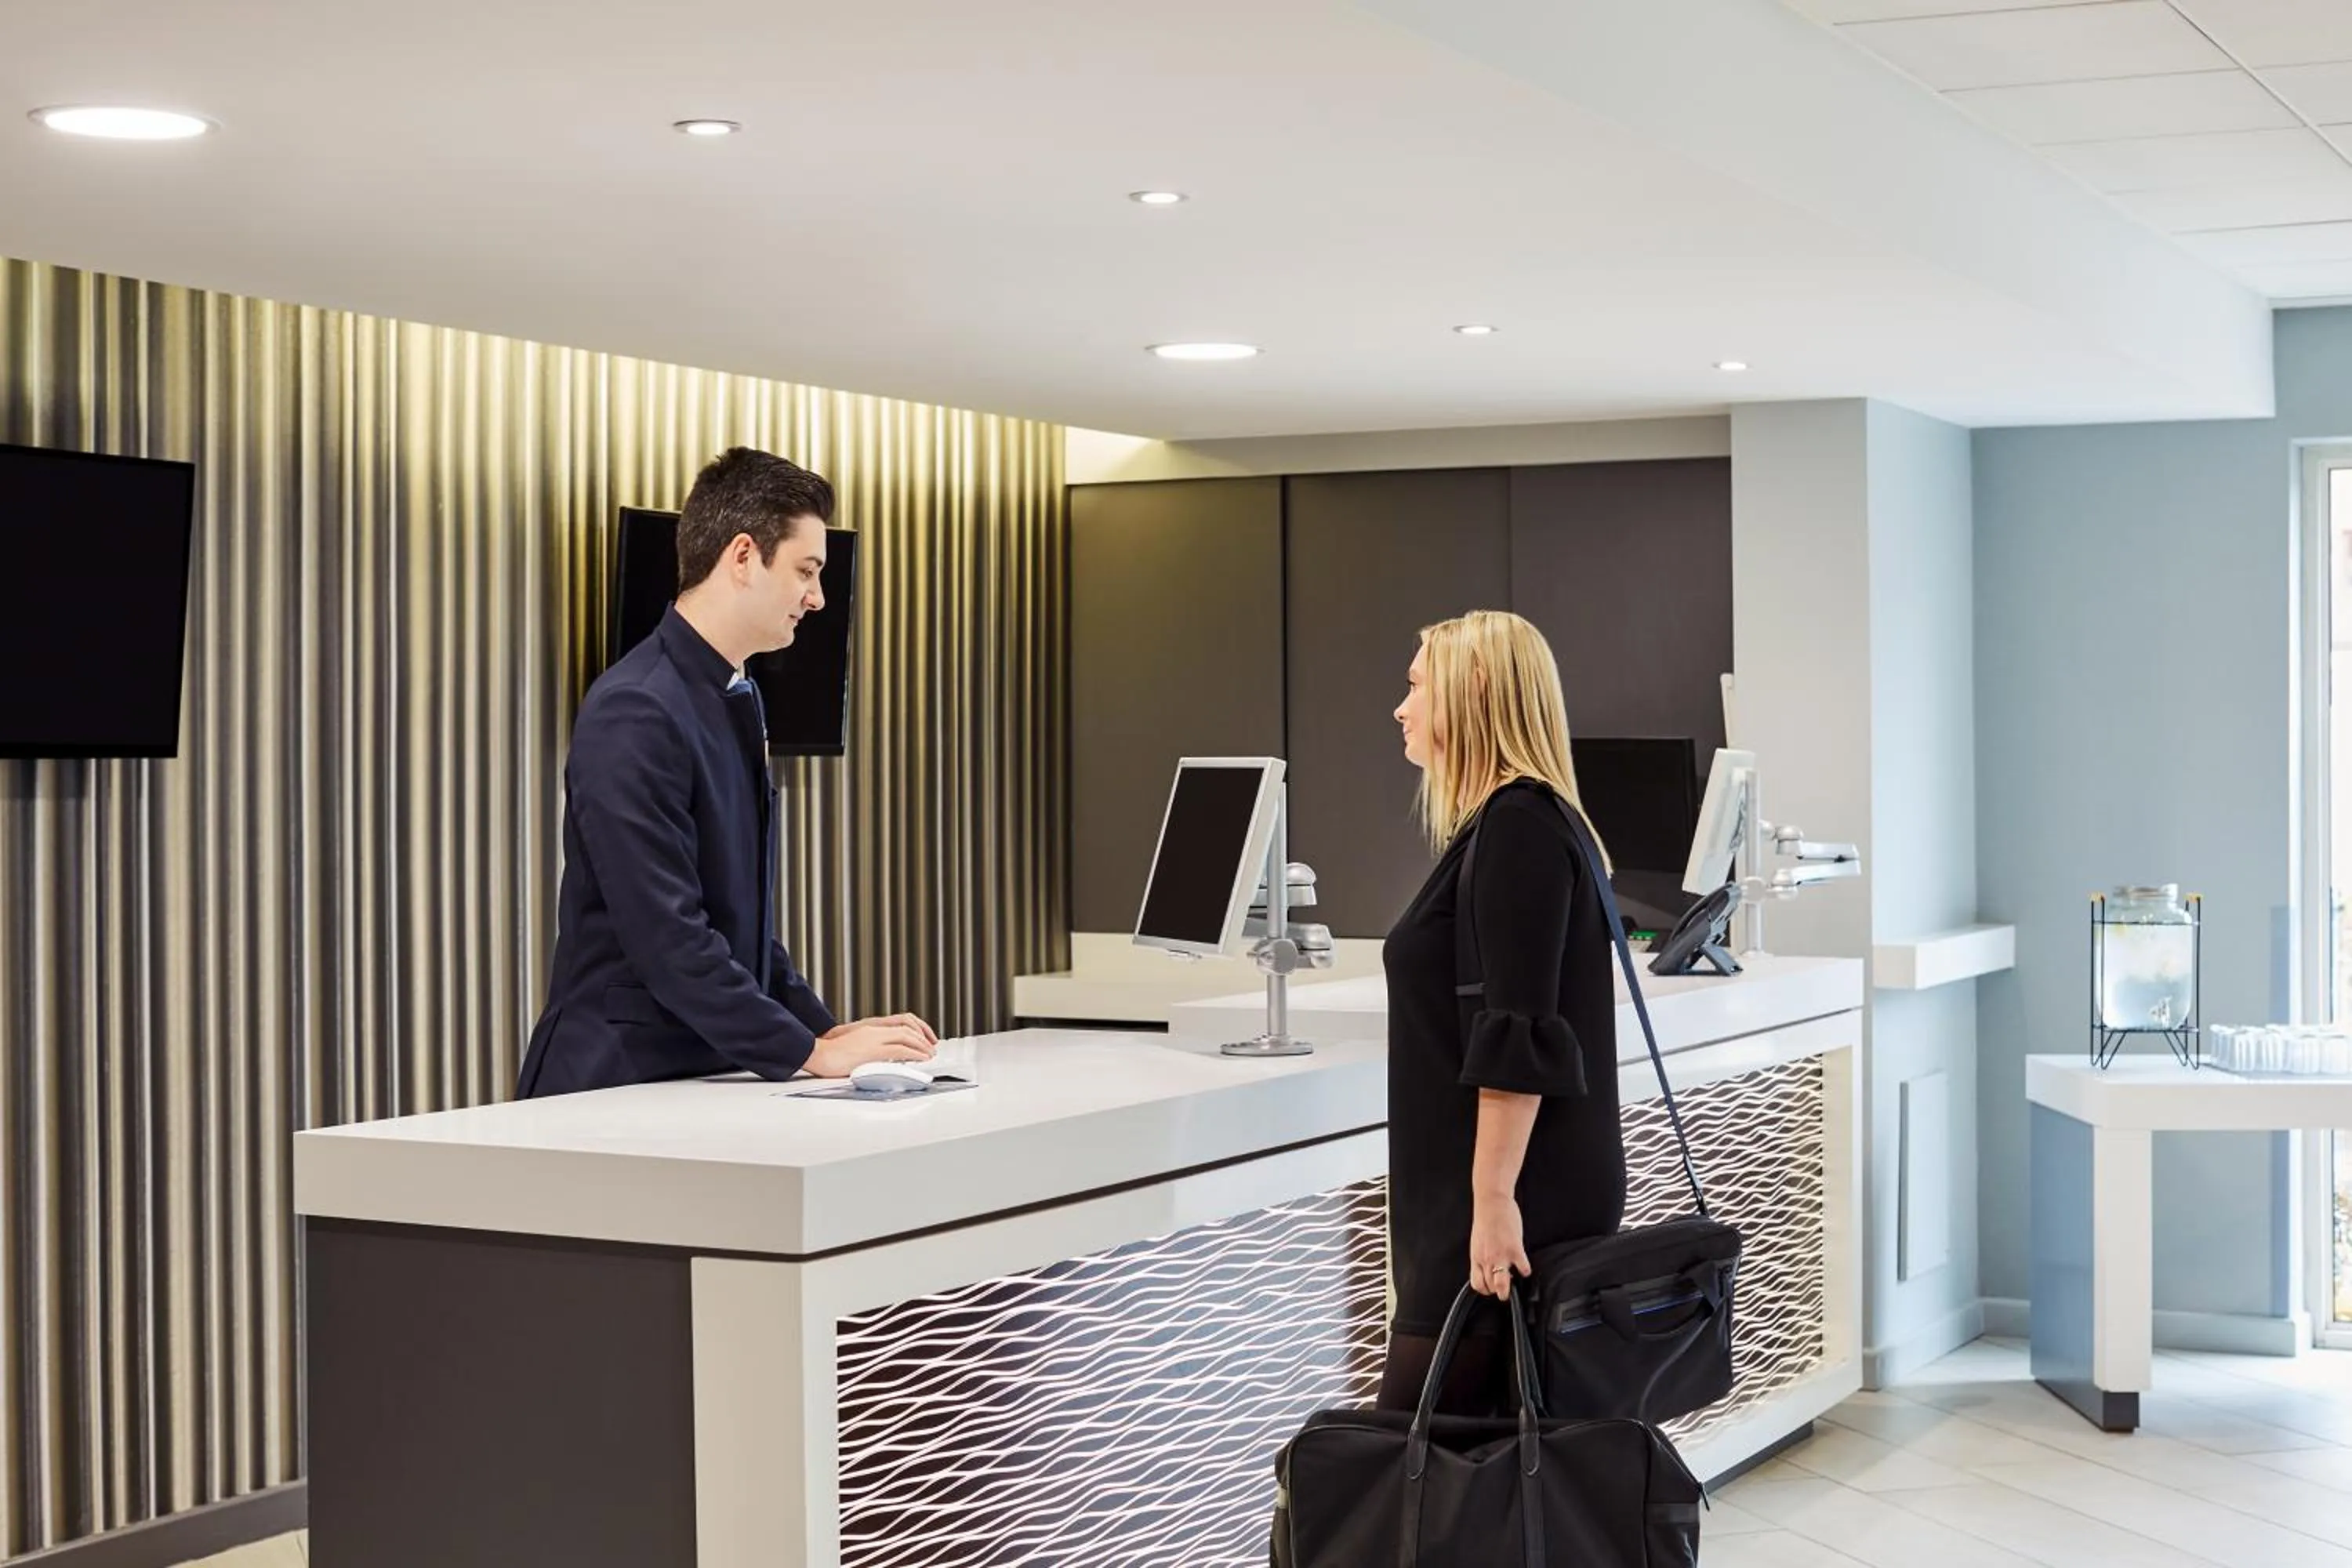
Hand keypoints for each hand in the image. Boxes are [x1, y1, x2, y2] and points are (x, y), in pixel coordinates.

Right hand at [805, 1015, 938, 1077]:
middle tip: (931, 1048)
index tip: (924, 1038)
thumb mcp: (853, 1047)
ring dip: (922, 1046)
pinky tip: (921, 1059)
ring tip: (930, 1054)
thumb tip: (879, 1059)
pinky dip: (914, 1054)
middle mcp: (873, 1030)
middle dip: (922, 1037)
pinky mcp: (872, 1051)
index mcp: (869, 1028)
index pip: (900, 1022)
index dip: (915, 1029)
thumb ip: (868, 1049)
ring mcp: (873, 1039)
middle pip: (907, 1028)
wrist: (817, 1054)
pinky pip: (900, 1050)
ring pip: (907, 1037)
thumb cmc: (829, 1055)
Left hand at [1469, 1193, 1530, 1299]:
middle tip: (1504, 1291)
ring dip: (1508, 1289)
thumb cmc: (1486, 1218)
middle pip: (1490, 1287)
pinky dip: (1526, 1271)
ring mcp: (1501, 1255)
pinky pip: (1523, 1268)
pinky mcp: (1515, 1249)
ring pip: (1502, 1284)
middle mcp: (1487, 1259)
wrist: (1492, 1202)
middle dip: (1498, 1292)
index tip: (1491, 1288)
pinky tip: (1525, 1267)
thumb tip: (1487, 1264)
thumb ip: (1482, 1255)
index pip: (1477, 1283)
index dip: (1485, 1290)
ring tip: (1514, 1286)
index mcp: (1477, 1257)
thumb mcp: (1478, 1241)